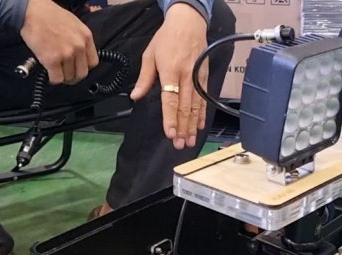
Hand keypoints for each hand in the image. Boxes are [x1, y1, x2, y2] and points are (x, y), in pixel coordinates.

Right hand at [20, 0, 98, 84]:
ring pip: (69, 77)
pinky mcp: (51, 60)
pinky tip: (49, 73)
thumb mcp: (74, 24)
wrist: (32, 11)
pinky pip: (56, 78)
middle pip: (82, 73)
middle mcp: (78, 46)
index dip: (84, 68)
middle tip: (66, 74)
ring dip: (62, 77)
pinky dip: (53, 79)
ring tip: (55, 70)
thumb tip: (80, 55)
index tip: (77, 68)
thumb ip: (79, 40)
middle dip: (74, 76)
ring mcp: (66, 54)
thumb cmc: (49, 15)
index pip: (93, 63)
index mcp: (86, 37)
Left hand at [130, 4, 208, 149]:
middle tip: (180, 145)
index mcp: (170, 71)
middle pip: (185, 107)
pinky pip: (204, 99)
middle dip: (182, 127)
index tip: (170, 133)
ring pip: (196, 106)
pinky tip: (199, 126)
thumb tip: (136, 96)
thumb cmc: (166, 38)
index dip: (170, 118)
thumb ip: (144, 78)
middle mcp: (186, 76)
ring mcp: (197, 77)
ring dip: (192, 125)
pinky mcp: (205, 77)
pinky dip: (202, 114)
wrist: (189, 23)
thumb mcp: (150, 54)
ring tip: (189, 141)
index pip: (170, 100)